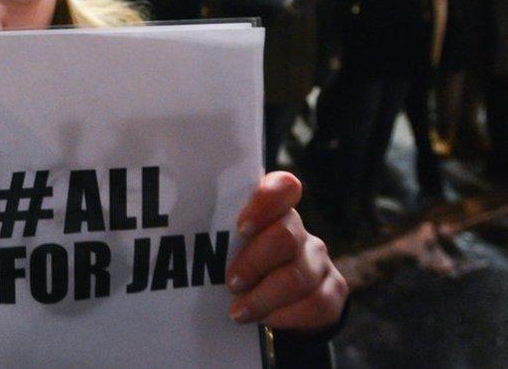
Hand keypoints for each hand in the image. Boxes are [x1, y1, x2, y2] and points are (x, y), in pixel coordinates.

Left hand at [226, 172, 347, 331]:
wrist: (283, 302)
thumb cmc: (242, 264)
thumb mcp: (229, 247)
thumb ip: (215, 235)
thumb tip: (174, 236)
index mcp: (275, 211)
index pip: (283, 187)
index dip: (264, 203)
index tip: (241, 227)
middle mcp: (300, 232)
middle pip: (286, 237)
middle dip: (254, 263)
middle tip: (231, 282)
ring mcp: (320, 261)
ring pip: (297, 276)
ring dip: (263, 297)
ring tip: (238, 312)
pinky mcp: (333, 292)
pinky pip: (314, 304)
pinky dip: (285, 316)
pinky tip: (265, 321)